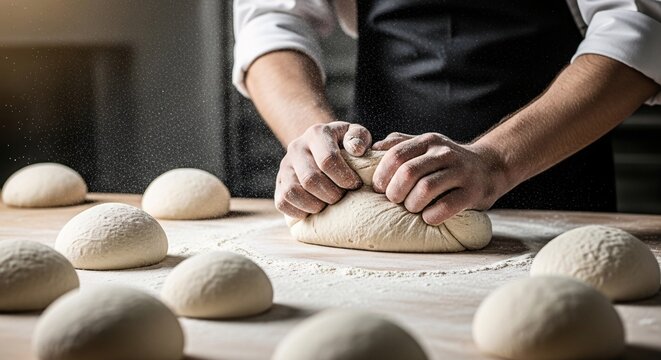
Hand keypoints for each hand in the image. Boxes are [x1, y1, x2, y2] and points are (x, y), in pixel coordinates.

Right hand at [275, 121, 372, 218]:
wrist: (321, 149)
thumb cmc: (344, 145)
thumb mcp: (355, 135)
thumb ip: (359, 137)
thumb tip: (356, 150)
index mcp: (316, 133)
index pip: (327, 160)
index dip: (344, 178)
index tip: (355, 185)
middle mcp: (296, 147)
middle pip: (311, 179)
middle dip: (332, 194)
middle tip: (343, 197)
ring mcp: (284, 166)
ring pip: (292, 192)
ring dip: (314, 205)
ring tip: (328, 205)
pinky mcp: (278, 183)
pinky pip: (282, 202)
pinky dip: (299, 211)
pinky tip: (314, 210)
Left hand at [372, 132, 508, 224]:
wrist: (490, 166)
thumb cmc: (447, 161)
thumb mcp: (425, 146)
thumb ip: (399, 144)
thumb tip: (371, 149)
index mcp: (428, 141)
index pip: (396, 155)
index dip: (382, 175)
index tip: (379, 188)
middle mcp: (444, 153)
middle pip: (408, 173)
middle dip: (395, 192)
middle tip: (395, 200)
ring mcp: (460, 172)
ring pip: (425, 189)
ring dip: (412, 204)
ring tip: (412, 208)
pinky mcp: (472, 192)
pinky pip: (445, 207)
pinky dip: (431, 216)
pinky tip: (428, 216)